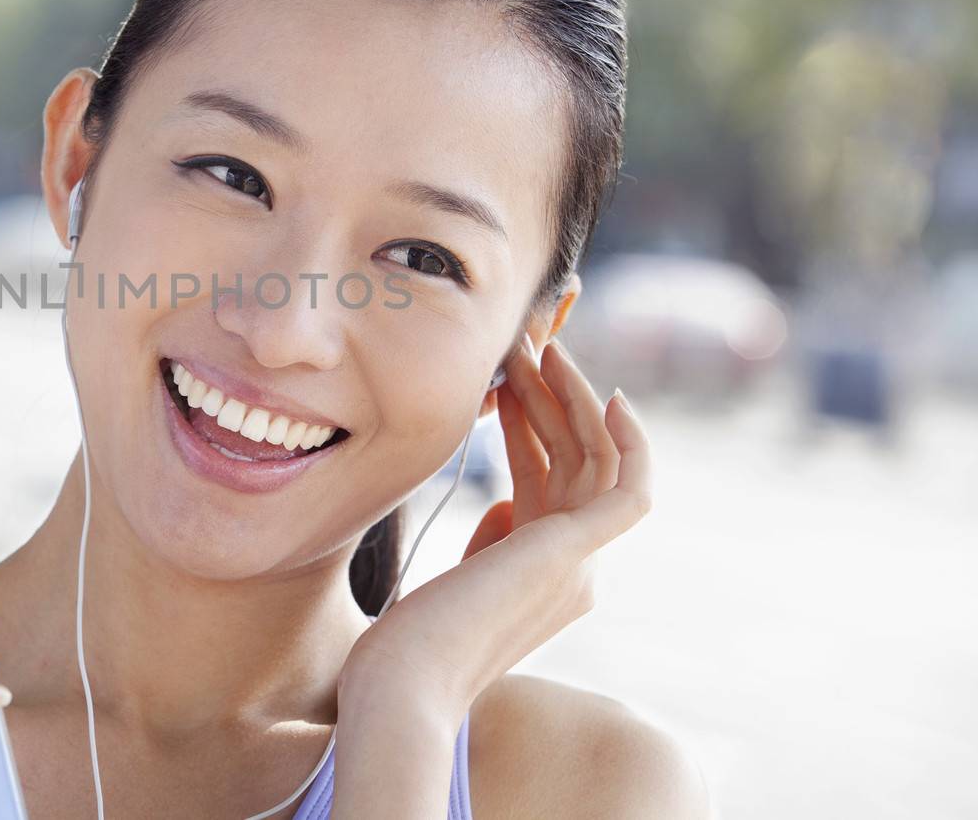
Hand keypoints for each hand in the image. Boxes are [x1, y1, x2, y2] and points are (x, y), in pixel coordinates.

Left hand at [339, 332, 652, 715]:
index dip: (534, 422)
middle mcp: (574, 571)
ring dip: (573, 399)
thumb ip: (491, 541)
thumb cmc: (404, 646)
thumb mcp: (456, 577)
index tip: (505, 379)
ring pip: (597, 461)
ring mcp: (580, 566)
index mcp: (543, 574)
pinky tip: (607, 395)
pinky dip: (630, 442)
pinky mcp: (577, 555)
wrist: (400, 688)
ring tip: (540, 346)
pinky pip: (629, 489)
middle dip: (551, 398)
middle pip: (576, 461)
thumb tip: (507, 504)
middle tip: (524, 343)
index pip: (552, 479)